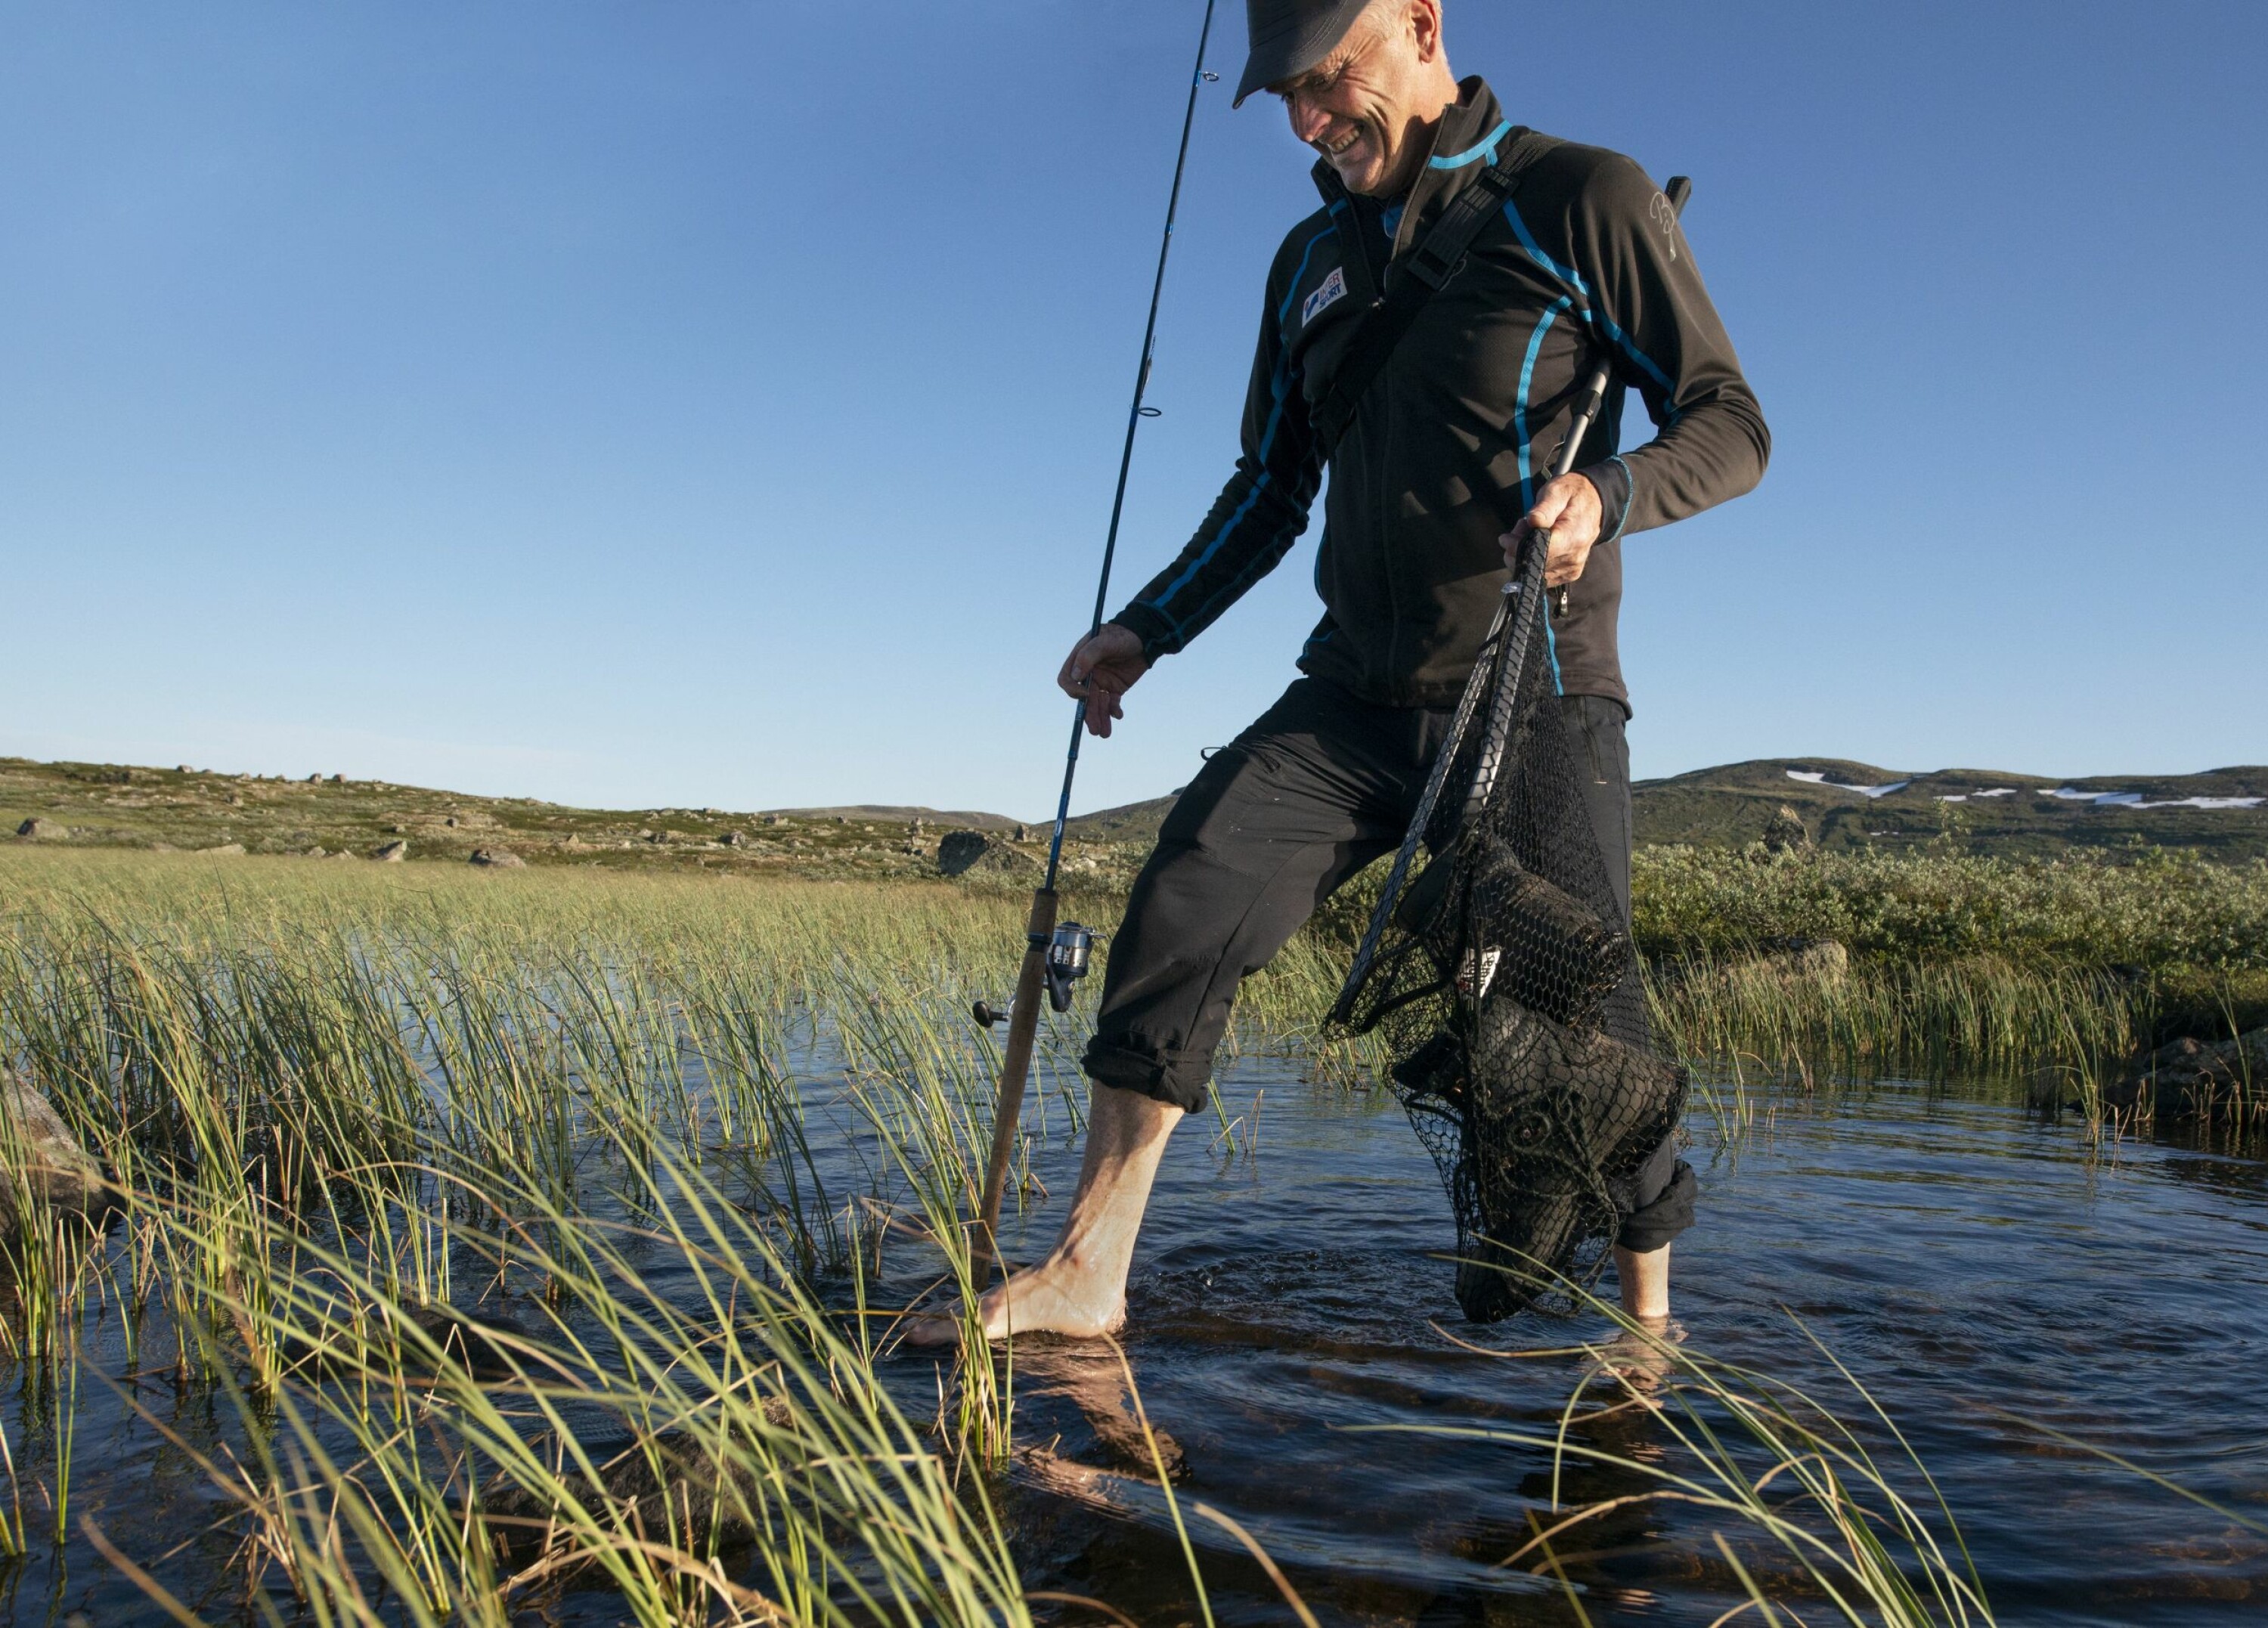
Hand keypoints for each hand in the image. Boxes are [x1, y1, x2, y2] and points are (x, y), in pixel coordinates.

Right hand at [1057, 623, 1149, 738]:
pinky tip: (1118, 716)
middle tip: (1095, 730)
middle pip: (1083, 698)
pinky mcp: (1115, 688)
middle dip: (1089, 714)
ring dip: (1100, 718)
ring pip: (1097, 704)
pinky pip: (1112, 704)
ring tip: (1105, 733)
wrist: (1147, 638)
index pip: (1067, 678)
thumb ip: (1089, 655)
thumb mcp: (1106, 641)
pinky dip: (1113, 711)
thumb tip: (1075, 676)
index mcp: (1080, 659)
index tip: (1085, 695)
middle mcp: (1089, 672)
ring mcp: (1102, 681)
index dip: (1073, 689)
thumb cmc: (1124, 635)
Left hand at [1500, 472, 1602, 588]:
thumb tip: (1533, 521)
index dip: (1517, 547)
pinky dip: (1533, 561)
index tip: (1506, 538)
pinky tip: (1536, 544)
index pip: (1539, 552)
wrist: (1592, 502)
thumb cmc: (1571, 495)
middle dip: (1518, 548)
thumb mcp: (1557, 491)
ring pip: (1534, 571)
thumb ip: (1545, 507)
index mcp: (1573, 537)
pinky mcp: (1568, 574)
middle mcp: (1574, 558)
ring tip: (1530, 532)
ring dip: (1523, 554)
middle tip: (1521, 527)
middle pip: (1533, 564)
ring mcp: (1571, 569)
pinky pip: (1540, 574)